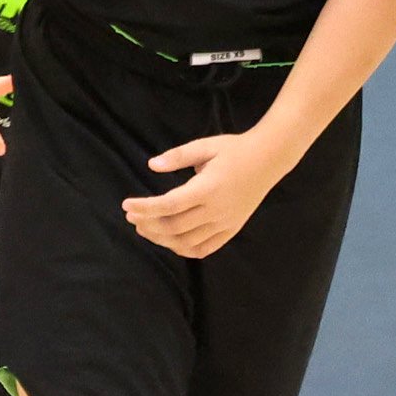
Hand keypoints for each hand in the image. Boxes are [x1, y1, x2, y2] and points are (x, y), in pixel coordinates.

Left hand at [124, 125, 290, 259]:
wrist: (269, 159)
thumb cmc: (234, 149)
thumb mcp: (205, 146)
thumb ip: (177, 156)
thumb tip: (151, 165)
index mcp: (208, 188)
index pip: (169, 205)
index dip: (144, 208)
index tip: (126, 205)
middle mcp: (216, 210)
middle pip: (174, 227)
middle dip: (148, 224)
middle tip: (131, 217)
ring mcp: (225, 223)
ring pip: (187, 242)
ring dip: (162, 239)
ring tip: (145, 229)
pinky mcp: (232, 229)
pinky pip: (205, 249)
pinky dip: (184, 250)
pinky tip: (170, 242)